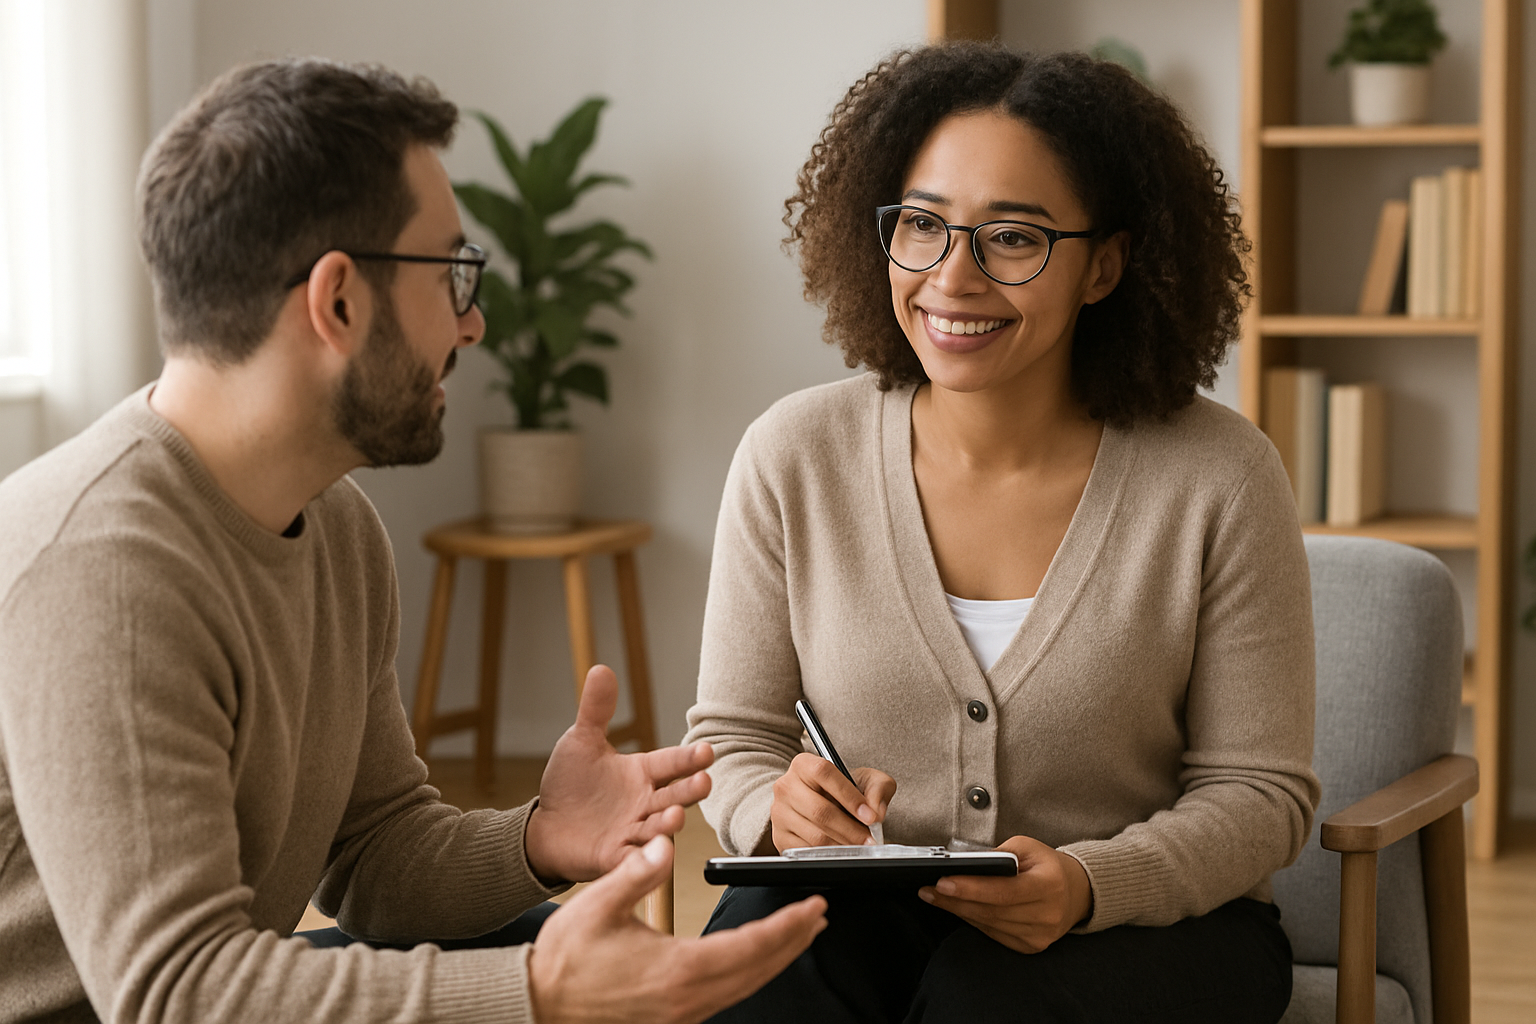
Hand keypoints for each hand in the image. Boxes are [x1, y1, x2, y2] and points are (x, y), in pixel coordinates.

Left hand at [525, 665, 712, 882]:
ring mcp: (635, 831)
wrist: (545, 827)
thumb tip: (601, 669)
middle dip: (690, 789)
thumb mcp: (581, 742)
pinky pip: (636, 857)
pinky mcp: (618, 856)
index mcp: (642, 773)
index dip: (688, 758)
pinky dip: (646, 856)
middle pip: (675, 794)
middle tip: (703, 781)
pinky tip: (653, 852)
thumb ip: (596, 710)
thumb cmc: (570, 784)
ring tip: (675, 815)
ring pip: (659, 826)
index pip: (672, 763)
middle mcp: (645, 802)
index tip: (706, 751)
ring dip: (669, 822)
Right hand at [529, 836, 826, 1023]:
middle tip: (818, 915)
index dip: (787, 926)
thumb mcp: (598, 904)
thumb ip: (637, 873)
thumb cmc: (563, 959)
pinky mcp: (673, 1019)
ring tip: (798, 935)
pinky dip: (750, 975)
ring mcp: (681, 1014)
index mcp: (676, 969)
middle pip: (758, 970)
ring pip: (745, 986)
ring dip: (776, 959)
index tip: (813, 906)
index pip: (749, 946)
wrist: (537, 1004)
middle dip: (793, 940)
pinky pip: (725, 997)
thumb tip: (666, 845)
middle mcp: (686, 998)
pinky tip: (755, 961)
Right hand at [768, 752, 896, 851]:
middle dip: (851, 829)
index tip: (870, 816)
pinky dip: (829, 855)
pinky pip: (807, 851)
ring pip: (815, 835)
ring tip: (859, 845)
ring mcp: (780, 813)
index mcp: (804, 765)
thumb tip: (876, 812)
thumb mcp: (866, 780)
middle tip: (869, 838)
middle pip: (820, 811)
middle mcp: (786, 787)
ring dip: (843, 844)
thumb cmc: (843, 790)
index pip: (824, 773)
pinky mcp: (780, 837)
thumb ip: (878, 788)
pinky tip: (842, 850)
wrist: (822, 803)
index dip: (849, 796)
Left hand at [917, 835, 1092, 953]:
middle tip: (927, 888)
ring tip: (934, 896)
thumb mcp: (1027, 846)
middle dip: (955, 899)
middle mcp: (1047, 915)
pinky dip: (972, 920)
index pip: (1004, 891)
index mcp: (1049, 885)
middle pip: (991, 911)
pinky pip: (993, 934)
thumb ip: (999, 854)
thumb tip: (965, 866)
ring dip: (958, 910)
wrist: (1075, 892)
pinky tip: (956, 907)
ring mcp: (1039, 936)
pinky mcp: (1030, 947)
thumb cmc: (1047, 865)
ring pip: (989, 924)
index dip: (971, 888)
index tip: (942, 882)